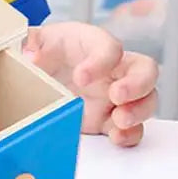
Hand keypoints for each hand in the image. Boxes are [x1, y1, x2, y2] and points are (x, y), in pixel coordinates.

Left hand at [23, 21, 158, 146]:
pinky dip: (130, 134)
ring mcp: (116, 94)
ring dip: (139, 111)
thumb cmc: (43, 50)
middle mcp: (113, 67)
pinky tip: (117, 136)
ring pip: (147, 99)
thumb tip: (31, 56)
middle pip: (145, 69)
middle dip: (137, 83)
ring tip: (119, 120)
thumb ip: (31, 43)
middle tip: (117, 96)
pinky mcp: (110, 118)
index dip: (100, 61)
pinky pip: (134, 127)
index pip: (109, 46)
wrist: (39, 72)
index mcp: (92, 43)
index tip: (80, 76)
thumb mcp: (32, 41)